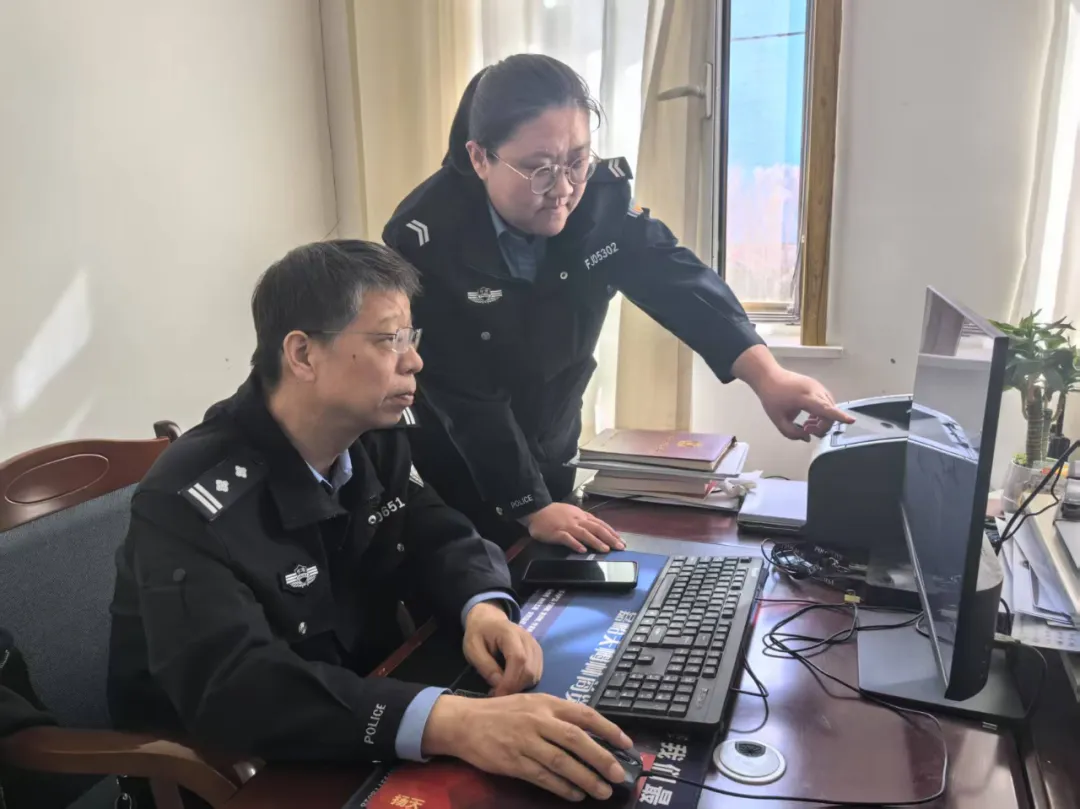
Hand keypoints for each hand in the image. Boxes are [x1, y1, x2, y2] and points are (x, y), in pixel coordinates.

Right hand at [423, 693, 633, 801]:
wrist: (464, 722)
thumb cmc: (502, 713)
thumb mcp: (531, 703)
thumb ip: (557, 715)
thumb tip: (590, 735)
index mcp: (546, 702)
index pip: (584, 714)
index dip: (608, 729)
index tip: (626, 744)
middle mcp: (538, 720)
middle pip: (576, 739)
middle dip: (601, 758)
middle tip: (618, 775)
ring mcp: (525, 741)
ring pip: (562, 762)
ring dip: (585, 778)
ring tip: (602, 791)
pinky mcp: (513, 762)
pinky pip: (543, 777)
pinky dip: (562, 787)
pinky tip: (575, 794)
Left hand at [463, 602, 543, 695]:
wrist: (489, 620)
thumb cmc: (479, 634)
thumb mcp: (473, 649)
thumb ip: (485, 666)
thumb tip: (499, 685)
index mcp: (510, 633)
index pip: (518, 659)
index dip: (510, 681)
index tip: (497, 694)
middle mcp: (527, 639)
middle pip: (530, 670)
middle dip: (514, 687)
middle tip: (497, 694)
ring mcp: (535, 646)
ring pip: (535, 674)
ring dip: (520, 687)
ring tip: (503, 688)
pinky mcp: (537, 653)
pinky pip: (536, 673)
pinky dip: (525, 683)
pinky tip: (511, 683)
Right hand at [521, 503, 623, 552]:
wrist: (536, 510)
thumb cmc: (554, 513)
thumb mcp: (572, 513)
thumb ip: (583, 520)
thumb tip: (597, 528)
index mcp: (581, 516)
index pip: (600, 524)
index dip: (611, 532)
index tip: (621, 540)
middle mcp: (577, 520)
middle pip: (596, 528)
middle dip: (609, 538)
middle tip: (620, 547)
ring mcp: (567, 526)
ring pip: (584, 533)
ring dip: (595, 541)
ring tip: (605, 549)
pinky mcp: (556, 533)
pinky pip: (567, 538)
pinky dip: (575, 544)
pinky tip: (582, 550)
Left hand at [755, 368, 851, 440]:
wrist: (769, 377)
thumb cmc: (772, 398)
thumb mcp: (778, 420)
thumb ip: (792, 433)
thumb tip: (807, 437)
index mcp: (804, 397)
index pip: (825, 408)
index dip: (839, 416)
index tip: (851, 420)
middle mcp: (815, 390)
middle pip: (829, 412)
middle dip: (822, 426)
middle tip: (806, 428)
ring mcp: (817, 387)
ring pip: (830, 407)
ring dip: (822, 419)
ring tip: (807, 423)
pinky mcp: (818, 386)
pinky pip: (827, 402)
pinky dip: (822, 412)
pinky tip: (811, 416)